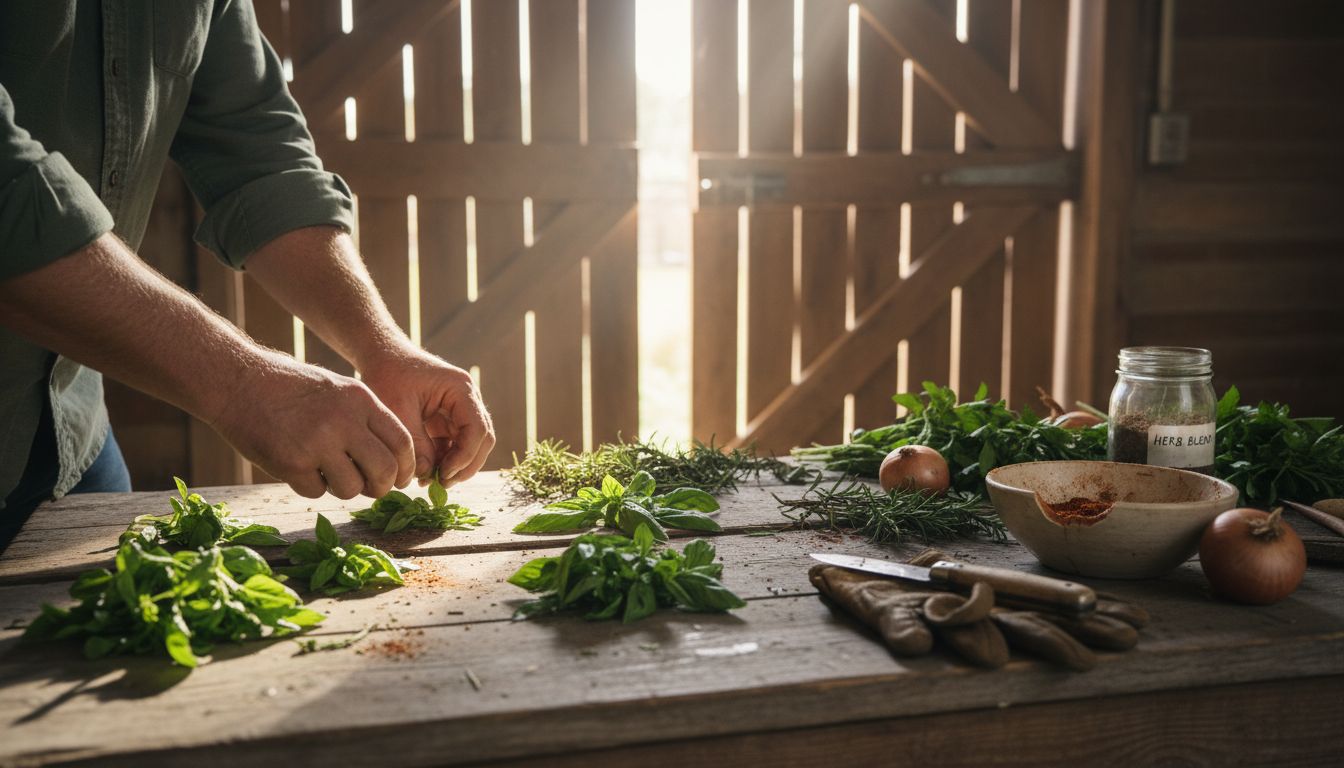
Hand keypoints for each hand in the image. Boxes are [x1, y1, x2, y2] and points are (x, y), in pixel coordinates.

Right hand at [211, 353, 415, 498]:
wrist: (238, 382)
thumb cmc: (289, 387)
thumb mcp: (338, 390)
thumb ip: (365, 419)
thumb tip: (392, 462)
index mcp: (361, 400)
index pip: (402, 442)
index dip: (406, 467)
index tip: (401, 478)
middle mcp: (344, 421)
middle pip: (385, 471)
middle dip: (381, 487)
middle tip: (371, 489)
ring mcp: (317, 443)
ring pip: (353, 488)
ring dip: (344, 489)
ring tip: (329, 474)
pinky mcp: (291, 463)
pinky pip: (316, 492)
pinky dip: (311, 487)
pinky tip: (300, 468)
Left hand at [359, 348, 495, 486]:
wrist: (382, 358)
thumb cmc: (389, 376)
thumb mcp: (398, 410)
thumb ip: (416, 443)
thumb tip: (429, 475)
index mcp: (461, 390)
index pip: (477, 429)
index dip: (464, 456)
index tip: (443, 474)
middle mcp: (468, 399)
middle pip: (482, 439)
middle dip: (466, 465)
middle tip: (443, 484)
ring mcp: (461, 410)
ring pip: (472, 445)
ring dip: (457, 465)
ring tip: (432, 481)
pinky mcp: (449, 419)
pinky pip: (456, 444)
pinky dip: (446, 460)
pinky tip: (427, 472)